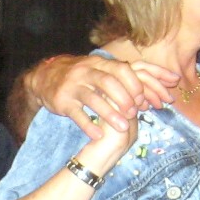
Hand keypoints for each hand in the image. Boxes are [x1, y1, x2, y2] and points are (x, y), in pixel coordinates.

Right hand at [30, 54, 179, 142]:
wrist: (46, 77)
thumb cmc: (81, 76)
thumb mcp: (100, 69)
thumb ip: (123, 77)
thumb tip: (153, 91)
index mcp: (100, 64)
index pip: (122, 69)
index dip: (136, 84)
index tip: (145, 100)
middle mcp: (86, 72)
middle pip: (109, 82)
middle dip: (125, 98)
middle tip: (135, 113)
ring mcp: (73, 87)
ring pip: (93, 99)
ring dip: (109, 113)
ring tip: (122, 127)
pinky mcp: (62, 101)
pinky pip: (76, 114)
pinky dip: (88, 125)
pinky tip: (98, 135)